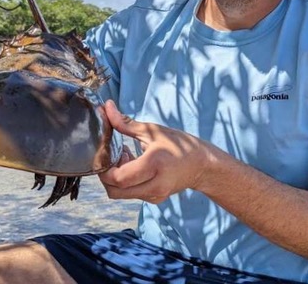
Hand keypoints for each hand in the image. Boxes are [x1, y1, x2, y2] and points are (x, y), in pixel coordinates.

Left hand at [99, 100, 213, 203]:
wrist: (202, 165)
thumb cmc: (179, 144)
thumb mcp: (153, 131)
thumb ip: (125, 123)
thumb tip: (107, 107)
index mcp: (154, 165)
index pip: (118, 178)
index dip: (105, 168)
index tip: (106, 153)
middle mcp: (155, 185)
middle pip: (115, 191)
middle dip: (106, 175)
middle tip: (113, 156)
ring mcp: (155, 195)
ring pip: (121, 194)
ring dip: (116, 179)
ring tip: (125, 159)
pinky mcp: (155, 199)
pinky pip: (131, 194)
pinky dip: (126, 182)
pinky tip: (133, 165)